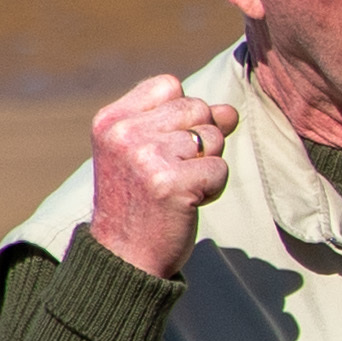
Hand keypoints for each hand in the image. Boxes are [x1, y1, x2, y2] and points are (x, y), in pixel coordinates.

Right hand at [84, 72, 237, 278]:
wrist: (124, 255)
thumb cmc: (142, 200)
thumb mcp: (150, 153)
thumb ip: (187, 124)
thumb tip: (230, 111)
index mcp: (111, 120)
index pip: (170, 85)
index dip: (183, 115)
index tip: (164, 147)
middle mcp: (124, 133)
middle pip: (198, 108)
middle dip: (200, 141)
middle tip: (171, 173)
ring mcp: (146, 157)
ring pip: (213, 138)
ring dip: (207, 167)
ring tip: (176, 189)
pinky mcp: (170, 183)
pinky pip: (220, 169)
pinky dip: (213, 189)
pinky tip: (185, 204)